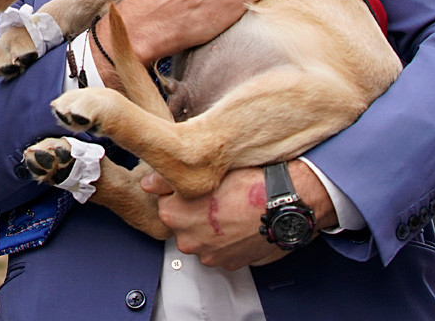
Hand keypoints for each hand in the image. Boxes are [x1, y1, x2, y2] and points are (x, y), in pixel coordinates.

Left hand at [140, 161, 336, 269]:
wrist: (287, 202)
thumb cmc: (251, 181)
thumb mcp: (207, 170)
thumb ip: (168, 179)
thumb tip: (147, 182)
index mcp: (174, 213)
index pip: (165, 200)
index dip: (182, 190)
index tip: (200, 185)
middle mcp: (187, 240)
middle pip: (181, 221)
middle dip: (194, 210)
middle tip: (217, 196)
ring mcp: (209, 255)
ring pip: (201, 237)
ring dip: (210, 227)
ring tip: (231, 208)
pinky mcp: (229, 264)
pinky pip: (219, 250)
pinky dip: (226, 240)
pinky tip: (240, 223)